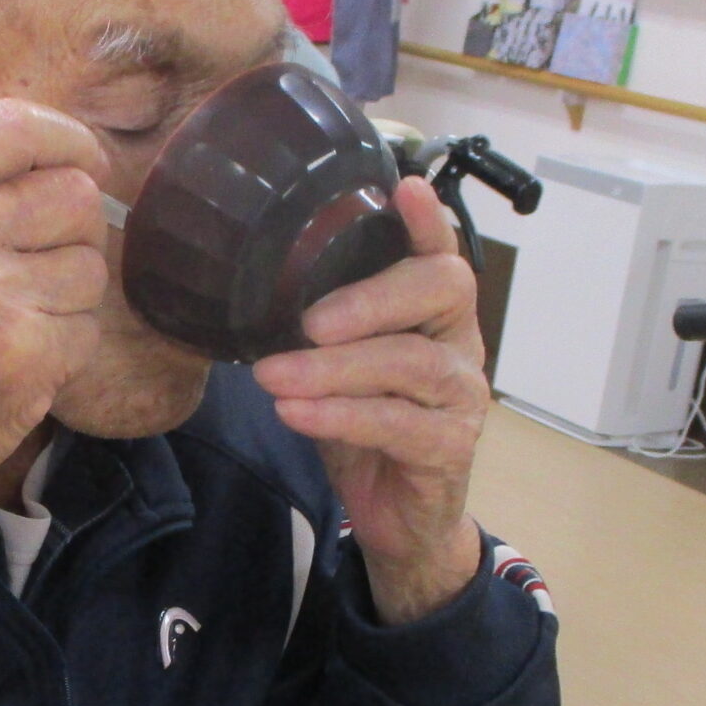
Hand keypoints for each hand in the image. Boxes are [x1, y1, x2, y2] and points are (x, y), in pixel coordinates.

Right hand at [0, 99, 111, 548]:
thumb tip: (60, 151)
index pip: (12, 125)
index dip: (65, 139)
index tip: (81, 162)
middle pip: (73, 193)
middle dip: (71, 232)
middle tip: (34, 267)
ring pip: (90, 262)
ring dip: (68, 294)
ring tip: (16, 320)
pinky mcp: (24, 352)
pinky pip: (88, 324)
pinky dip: (66, 346)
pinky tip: (19, 360)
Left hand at [251, 180, 488, 621]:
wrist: (399, 518)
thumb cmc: (367, 430)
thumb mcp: (338, 371)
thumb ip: (318, 332)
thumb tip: (243, 294)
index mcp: (434, 313)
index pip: (440, 255)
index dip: (427, 223)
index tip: (406, 188)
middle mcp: (459, 343)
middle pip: (440, 291)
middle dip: (370, 298)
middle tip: (308, 321)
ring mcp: (462, 396)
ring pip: (410, 364)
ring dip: (334, 369)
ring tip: (274, 377)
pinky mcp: (450, 447)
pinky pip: (396, 424)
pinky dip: (339, 415)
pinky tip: (294, 413)